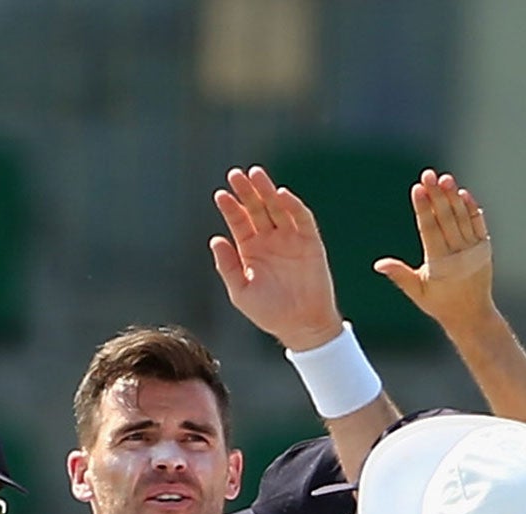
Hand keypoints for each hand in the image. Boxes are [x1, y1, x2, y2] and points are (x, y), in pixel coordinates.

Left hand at [210, 165, 344, 351]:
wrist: (300, 325)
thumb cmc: (269, 313)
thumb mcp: (241, 292)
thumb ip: (227, 266)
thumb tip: (215, 239)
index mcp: (250, 250)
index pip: (239, 222)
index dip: (230, 208)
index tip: (220, 195)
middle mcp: (269, 240)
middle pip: (256, 209)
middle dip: (246, 192)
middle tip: (235, 175)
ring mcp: (290, 239)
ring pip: (277, 208)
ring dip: (267, 191)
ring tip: (256, 175)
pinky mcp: (310, 242)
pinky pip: (301, 219)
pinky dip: (292, 205)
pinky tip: (280, 195)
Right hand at [375, 171, 495, 333]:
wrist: (471, 314)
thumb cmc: (439, 303)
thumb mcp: (417, 292)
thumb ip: (399, 275)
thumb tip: (378, 264)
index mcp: (440, 264)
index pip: (430, 230)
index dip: (424, 208)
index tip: (418, 189)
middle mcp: (458, 255)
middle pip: (446, 219)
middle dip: (436, 195)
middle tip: (428, 174)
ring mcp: (474, 250)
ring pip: (462, 218)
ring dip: (453, 197)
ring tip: (444, 178)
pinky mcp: (485, 248)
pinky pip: (478, 223)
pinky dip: (471, 208)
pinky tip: (462, 193)